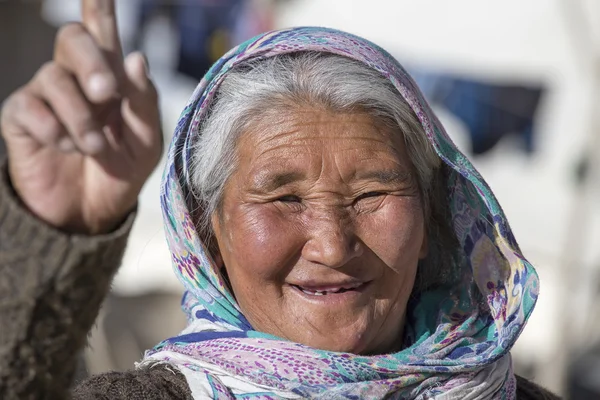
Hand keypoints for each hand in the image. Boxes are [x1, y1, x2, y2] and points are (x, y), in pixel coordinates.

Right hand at [0, 0, 161, 234]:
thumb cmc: (122, 172)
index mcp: (111, 80)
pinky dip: (55, 131)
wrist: (92, 213)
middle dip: (91, 62)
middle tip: (106, 92)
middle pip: (71, 39)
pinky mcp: (22, 118)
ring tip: (94, 148)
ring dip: (80, 117)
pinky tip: (66, 148)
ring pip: (54, 78)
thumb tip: (136, 58)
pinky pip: (31, 108)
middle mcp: (76, 80)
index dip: (98, 8)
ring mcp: (46, 96)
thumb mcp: (146, 142)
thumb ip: (143, 102)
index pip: (102, 33)